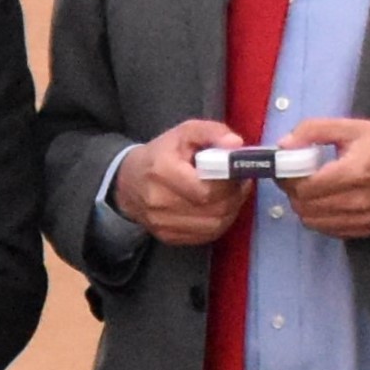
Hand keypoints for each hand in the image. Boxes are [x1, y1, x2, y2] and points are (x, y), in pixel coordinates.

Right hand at [109, 119, 255, 248]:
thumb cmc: (161, 154)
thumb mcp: (185, 132)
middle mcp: (159, 201)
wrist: (128, 182)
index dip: (230, 183)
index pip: (207, 188)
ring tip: (232, 194)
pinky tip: (220, 208)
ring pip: (214, 225)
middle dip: (234, 196)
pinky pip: (206, 236)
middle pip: (213, 208)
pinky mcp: (168, 237)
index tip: (239, 172)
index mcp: (162, 171)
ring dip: (231, 210)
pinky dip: (220, 222)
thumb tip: (236, 144)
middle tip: (240, 183)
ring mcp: (163, 223)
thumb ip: (212, 132)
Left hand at [277, 116, 369, 239]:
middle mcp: (358, 202)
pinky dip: (319, 217)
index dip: (288, 177)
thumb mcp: (351, 127)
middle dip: (294, 191)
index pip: (304, 187)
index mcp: (353, 173)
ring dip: (304, 205)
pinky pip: (328, 230)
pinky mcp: (367, 229)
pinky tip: (327, 200)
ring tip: (313, 187)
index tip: (288, 166)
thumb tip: (284, 145)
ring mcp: (363, 219)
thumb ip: (314, 131)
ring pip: (312, 221)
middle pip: (304, 207)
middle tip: (299, 175)